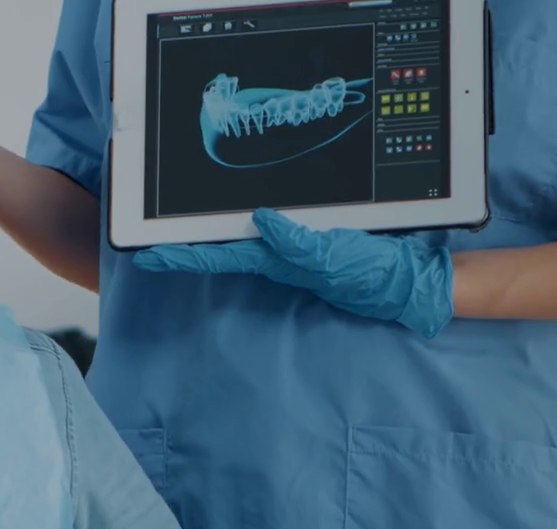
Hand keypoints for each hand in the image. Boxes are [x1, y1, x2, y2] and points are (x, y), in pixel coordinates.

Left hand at [133, 208, 455, 337]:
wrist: (409, 281)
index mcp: (277, 261)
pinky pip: (269, 231)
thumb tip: (262, 220)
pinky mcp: (310, 241)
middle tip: (148, 246)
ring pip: (240, 242)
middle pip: (220, 250)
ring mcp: (293, 250)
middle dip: (184, 248)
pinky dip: (247, 225)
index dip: (182, 257)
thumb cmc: (372, 272)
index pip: (218, 256)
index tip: (147, 257)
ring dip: (209, 238)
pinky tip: (240, 219)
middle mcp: (278, 257)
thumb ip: (297, 241)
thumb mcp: (334, 257)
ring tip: (177, 233)